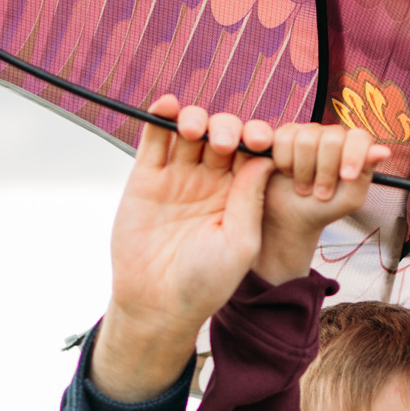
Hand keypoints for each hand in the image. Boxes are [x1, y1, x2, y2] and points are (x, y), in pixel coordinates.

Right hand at [93, 95, 274, 401]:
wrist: (158, 304)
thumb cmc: (206, 282)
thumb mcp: (240, 243)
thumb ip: (250, 199)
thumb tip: (263, 158)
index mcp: (238, 196)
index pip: (251, 154)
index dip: (257, 139)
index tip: (261, 140)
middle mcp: (209, 182)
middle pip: (221, 136)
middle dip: (226, 128)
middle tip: (223, 142)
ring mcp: (177, 178)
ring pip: (189, 132)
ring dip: (195, 119)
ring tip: (193, 129)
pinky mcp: (146, 178)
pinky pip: (154, 140)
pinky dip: (159, 118)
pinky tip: (167, 107)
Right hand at [260, 123, 389, 281]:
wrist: (293, 217)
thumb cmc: (326, 208)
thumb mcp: (350, 199)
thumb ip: (366, 174)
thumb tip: (383, 150)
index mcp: (354, 148)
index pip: (359, 137)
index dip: (353, 155)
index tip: (347, 177)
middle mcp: (332, 136)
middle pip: (332, 138)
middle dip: (325, 171)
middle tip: (320, 193)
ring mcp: (308, 132)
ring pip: (306, 138)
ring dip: (303, 170)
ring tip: (304, 187)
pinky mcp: (285, 135)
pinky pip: (283, 138)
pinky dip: (284, 162)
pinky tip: (288, 173)